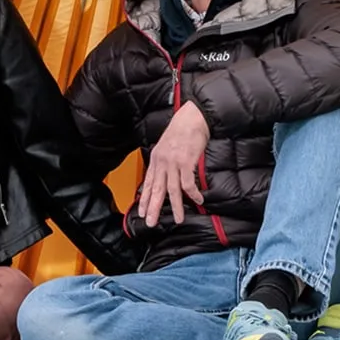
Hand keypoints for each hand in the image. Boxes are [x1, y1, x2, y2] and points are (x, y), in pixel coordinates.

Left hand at [140, 101, 208, 226]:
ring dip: (175, 207)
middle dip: (153, 208)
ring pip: (172, 190)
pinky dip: (193, 194)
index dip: (144, 198)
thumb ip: (164, 161)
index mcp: (156, 158)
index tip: (142, 211)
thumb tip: (163, 175)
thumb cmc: (182, 130)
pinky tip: (197, 200)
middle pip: (156, 190)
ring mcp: (173, 163)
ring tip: (178, 219)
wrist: (192, 117)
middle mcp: (162, 162)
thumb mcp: (166, 145)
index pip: (147, 183)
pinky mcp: (186, 162)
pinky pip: (188, 184)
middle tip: (150, 222)